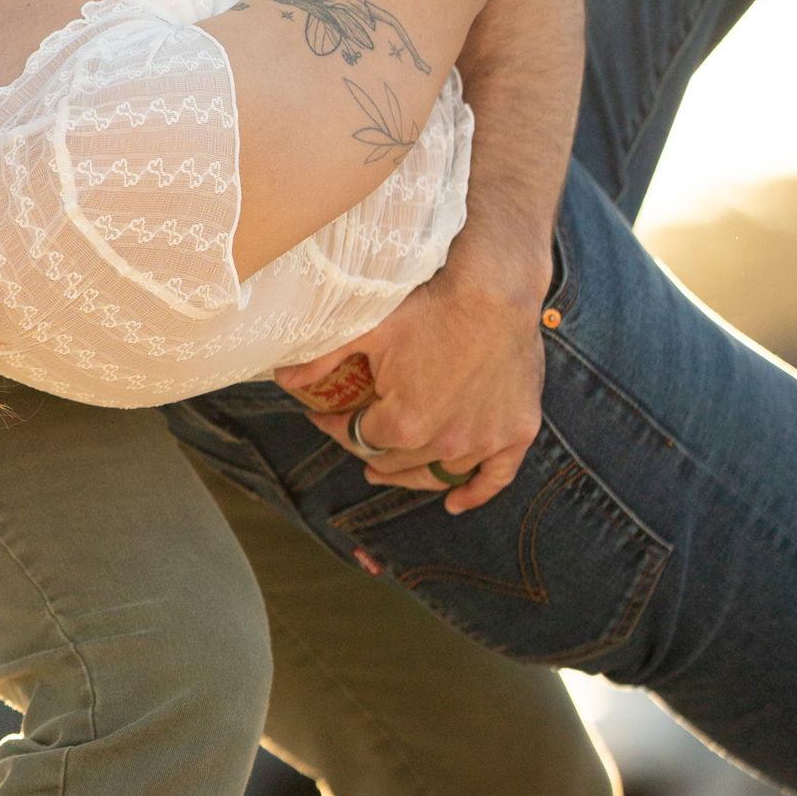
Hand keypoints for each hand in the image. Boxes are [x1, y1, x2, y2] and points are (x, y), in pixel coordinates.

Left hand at [272, 262, 544, 514]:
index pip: (359, 438)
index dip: (334, 426)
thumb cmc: (430, 306)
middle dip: (369, 451)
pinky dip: (474, 494)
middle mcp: (444, 443)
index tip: (321, 414)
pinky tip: (454, 503)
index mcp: (404, 423)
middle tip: (356, 439)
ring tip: (389, 469)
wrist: (495, 292)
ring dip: (411, 475)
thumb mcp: (368, 329)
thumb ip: (323, 359)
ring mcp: (483, 441)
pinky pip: (495, 478)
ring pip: (439, 475)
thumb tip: (281, 378)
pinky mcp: (516, 432)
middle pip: (396, 461)